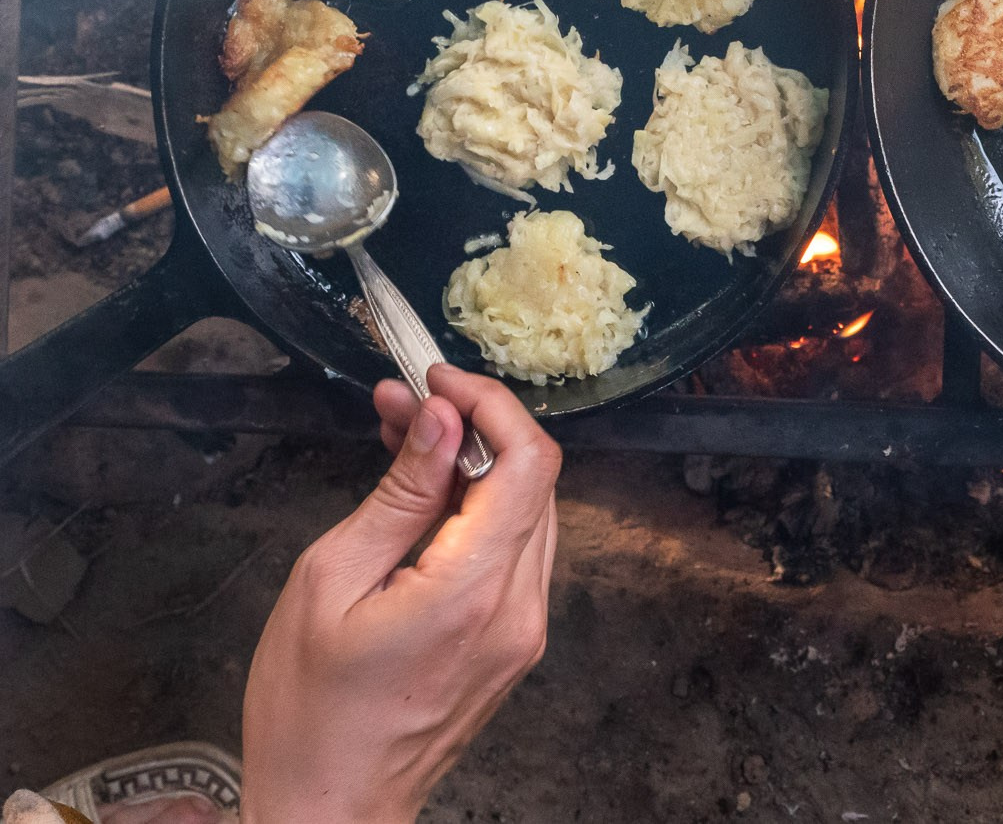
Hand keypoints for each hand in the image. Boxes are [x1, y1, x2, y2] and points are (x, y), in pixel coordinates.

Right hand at [241, 365, 560, 823]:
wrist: (330, 808)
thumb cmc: (310, 712)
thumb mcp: (331, 582)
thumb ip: (398, 493)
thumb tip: (438, 419)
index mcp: (474, 591)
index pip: (528, 463)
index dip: (492, 403)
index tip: (437, 378)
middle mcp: (519, 609)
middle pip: (535, 481)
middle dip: (477, 426)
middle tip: (405, 403)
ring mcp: (524, 629)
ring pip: (529, 513)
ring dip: (477, 466)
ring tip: (404, 442)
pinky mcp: (515, 642)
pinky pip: (515, 553)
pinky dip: (479, 512)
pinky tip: (424, 499)